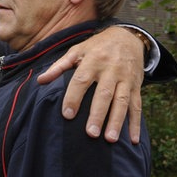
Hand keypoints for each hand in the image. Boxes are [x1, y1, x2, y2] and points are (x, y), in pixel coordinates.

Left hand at [37, 26, 143, 143]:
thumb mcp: (77, 50)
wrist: (127, 37)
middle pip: (104, 94)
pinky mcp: (136, 86)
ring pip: (122, 101)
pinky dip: (136, 123)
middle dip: (97, 114)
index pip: (81, 80)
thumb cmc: (96, 47)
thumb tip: (40, 80)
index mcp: (93, 61)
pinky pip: (137, 106)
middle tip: (90, 133)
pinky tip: (133, 139)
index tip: (67, 114)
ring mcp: (125, 79)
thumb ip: (59, 66)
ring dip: (117, 121)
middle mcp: (110, 70)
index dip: (74, 97)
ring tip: (109, 139)